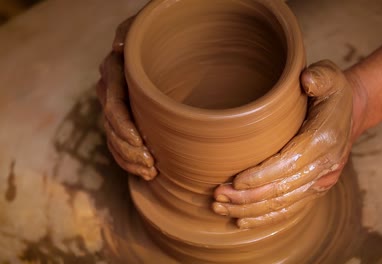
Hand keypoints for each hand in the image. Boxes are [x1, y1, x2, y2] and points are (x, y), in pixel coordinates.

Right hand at [96, 17, 156, 179]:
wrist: (163, 49)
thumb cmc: (160, 38)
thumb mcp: (145, 31)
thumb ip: (129, 34)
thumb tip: (117, 48)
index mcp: (114, 73)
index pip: (114, 107)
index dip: (125, 129)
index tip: (141, 143)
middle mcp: (109, 91)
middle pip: (112, 129)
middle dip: (130, 150)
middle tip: (152, 164)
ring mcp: (113, 107)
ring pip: (114, 140)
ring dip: (130, 160)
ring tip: (151, 172)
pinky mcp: (121, 120)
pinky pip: (117, 145)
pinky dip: (129, 161)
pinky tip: (144, 171)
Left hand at [212, 60, 362, 228]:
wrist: (350, 113)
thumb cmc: (331, 93)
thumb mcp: (330, 76)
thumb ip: (320, 76)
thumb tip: (306, 81)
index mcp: (324, 139)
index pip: (290, 163)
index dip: (262, 175)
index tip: (235, 181)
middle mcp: (325, 165)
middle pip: (283, 189)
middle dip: (248, 197)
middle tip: (217, 197)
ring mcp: (321, 180)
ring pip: (284, 204)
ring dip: (251, 210)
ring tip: (221, 208)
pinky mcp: (315, 189)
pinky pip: (290, 209)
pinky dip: (266, 218)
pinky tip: (243, 220)